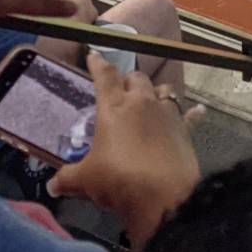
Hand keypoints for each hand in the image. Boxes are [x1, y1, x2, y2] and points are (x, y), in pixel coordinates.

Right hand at [49, 54, 199, 248]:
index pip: (104, 76)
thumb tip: (52, 186)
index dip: (98, 64)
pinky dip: (192, 113)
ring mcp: (166, 113)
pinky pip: (190, 116)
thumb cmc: (119, 180)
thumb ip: (67, 179)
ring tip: (150, 99)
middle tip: (120, 88)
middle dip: (128, 79)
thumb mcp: (86, 180)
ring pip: (163, 90)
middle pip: (136, 77)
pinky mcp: (185, 130)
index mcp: (114, 106)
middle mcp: (142, 102)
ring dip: (156, 91)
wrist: (163, 196)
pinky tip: (199, 110)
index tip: (94, 55)